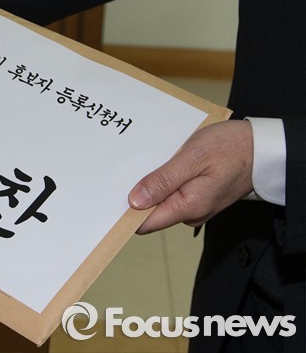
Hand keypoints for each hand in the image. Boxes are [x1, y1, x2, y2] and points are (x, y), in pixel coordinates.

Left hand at [128, 120, 253, 233]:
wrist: (262, 148)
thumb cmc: (230, 148)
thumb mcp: (193, 158)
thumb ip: (163, 181)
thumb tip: (134, 201)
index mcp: (188, 207)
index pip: (145, 223)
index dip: (125, 212)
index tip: (108, 198)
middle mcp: (189, 213)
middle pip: (150, 211)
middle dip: (135, 194)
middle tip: (122, 171)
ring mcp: (193, 205)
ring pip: (160, 199)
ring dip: (150, 183)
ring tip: (143, 161)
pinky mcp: (196, 195)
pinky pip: (171, 191)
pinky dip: (162, 179)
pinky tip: (159, 163)